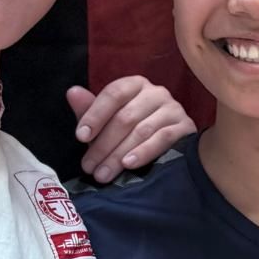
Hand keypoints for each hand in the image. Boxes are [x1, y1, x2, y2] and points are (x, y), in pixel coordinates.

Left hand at [68, 78, 195, 181]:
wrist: (170, 147)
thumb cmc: (131, 131)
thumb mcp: (107, 121)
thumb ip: (90, 109)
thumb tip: (72, 92)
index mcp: (135, 85)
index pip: (114, 93)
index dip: (95, 115)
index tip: (80, 137)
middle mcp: (156, 92)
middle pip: (125, 116)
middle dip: (103, 144)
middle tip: (89, 166)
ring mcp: (173, 108)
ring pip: (141, 130)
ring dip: (118, 154)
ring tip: (103, 173)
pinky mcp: (185, 127)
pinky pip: (163, 138)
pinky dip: (144, 152)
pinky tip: (128, 165)